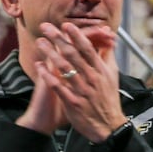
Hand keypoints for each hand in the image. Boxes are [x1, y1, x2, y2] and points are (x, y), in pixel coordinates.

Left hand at [35, 22, 127, 141]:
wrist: (109, 126)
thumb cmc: (109, 99)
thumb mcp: (113, 76)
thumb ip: (108, 57)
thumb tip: (109, 40)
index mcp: (101, 71)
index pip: (88, 49)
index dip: (77, 36)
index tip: (66, 25)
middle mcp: (92, 79)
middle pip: (73, 55)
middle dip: (58, 39)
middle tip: (46, 27)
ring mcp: (82, 91)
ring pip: (64, 68)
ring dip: (50, 54)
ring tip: (40, 42)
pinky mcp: (73, 103)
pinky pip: (58, 87)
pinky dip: (48, 76)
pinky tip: (39, 66)